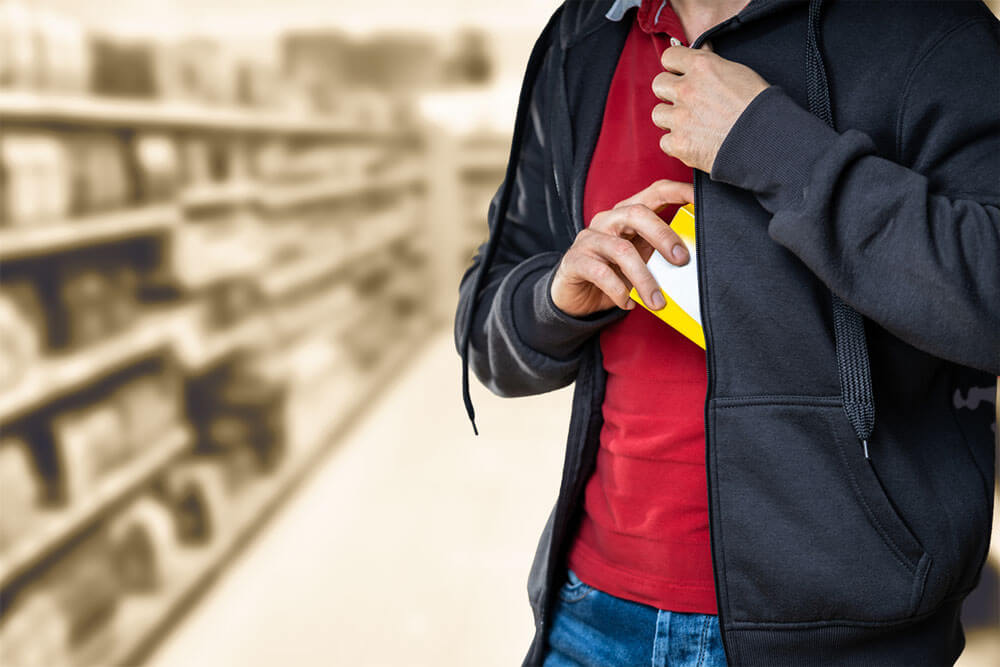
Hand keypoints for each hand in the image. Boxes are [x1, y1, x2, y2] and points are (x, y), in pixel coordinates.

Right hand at [551, 180, 694, 317]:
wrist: (576, 296)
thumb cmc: (614, 273)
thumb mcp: (642, 260)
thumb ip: (662, 253)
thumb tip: (694, 260)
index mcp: (628, 214)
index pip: (655, 192)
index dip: (679, 192)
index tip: (700, 201)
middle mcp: (607, 220)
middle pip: (637, 214)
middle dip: (663, 236)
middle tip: (682, 261)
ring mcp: (589, 239)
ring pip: (621, 250)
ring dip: (644, 278)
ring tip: (657, 301)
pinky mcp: (575, 261)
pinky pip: (601, 273)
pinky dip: (619, 291)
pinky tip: (628, 303)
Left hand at [652, 44, 768, 172]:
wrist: (765, 139)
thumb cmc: (758, 106)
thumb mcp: (738, 72)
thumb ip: (712, 64)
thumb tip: (700, 55)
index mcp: (702, 66)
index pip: (669, 57)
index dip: (675, 67)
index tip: (680, 74)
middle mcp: (687, 89)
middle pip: (659, 84)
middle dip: (670, 93)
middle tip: (685, 102)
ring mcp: (680, 117)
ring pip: (658, 114)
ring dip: (671, 119)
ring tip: (690, 124)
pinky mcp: (679, 143)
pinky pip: (665, 141)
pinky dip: (677, 143)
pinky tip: (694, 142)